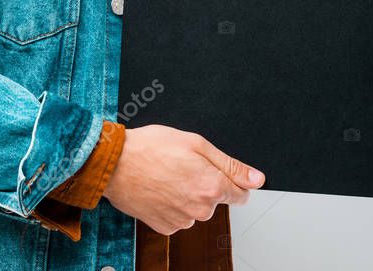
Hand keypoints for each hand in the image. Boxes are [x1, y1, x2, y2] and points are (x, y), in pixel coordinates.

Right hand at [102, 124, 264, 234]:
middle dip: (204, 184)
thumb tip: (257, 179)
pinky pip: (178, 216)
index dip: (230, 179)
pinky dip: (171, 204)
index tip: (215, 170)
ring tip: (166, 174)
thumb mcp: (195, 143)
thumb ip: (230, 164)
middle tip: (181, 164)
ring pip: (195, 209)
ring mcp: (182, 221)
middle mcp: (201, 210)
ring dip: (186, 194)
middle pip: (215, 200)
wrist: (115, 163)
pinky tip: (158, 187)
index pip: (241, 194)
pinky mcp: (165, 228)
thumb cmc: (151, 147)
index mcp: (212, 187)